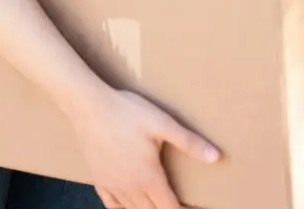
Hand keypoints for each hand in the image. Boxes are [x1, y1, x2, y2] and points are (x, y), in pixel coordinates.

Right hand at [67, 88, 219, 208]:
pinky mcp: (97, 178)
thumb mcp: (161, 122)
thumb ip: (188, 142)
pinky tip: (127, 206)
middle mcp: (130, 188)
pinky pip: (111, 205)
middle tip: (174, 204)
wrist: (87, 104)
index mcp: (149, 178)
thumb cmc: (125, 111)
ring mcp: (112, 185)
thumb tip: (217, 157)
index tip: (191, 207)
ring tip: (155, 204)